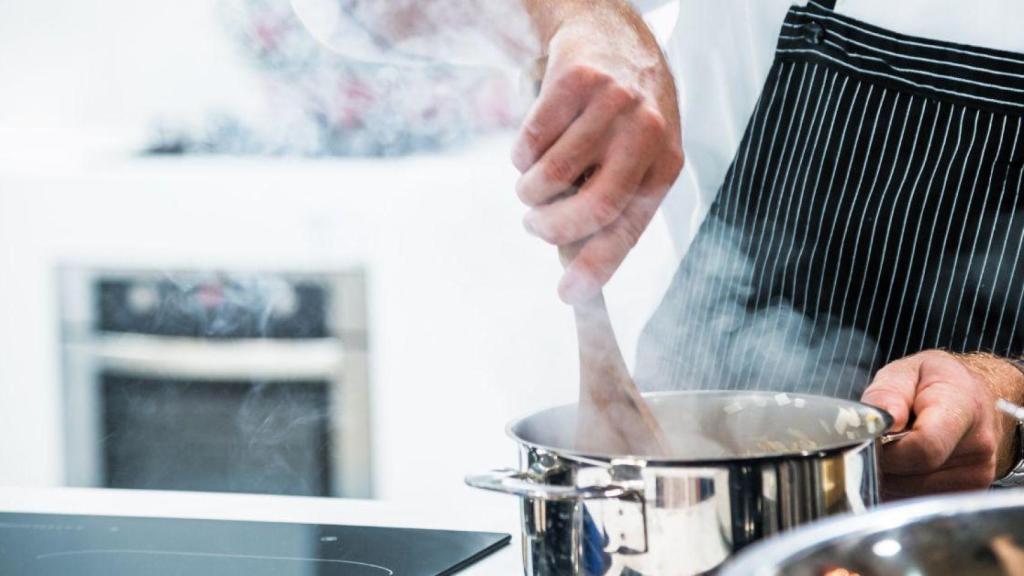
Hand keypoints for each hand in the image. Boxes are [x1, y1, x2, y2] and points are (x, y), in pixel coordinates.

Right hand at [512, 2, 683, 303]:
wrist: (611, 36)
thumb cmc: (624, 115)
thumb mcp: (640, 159)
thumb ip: (616, 208)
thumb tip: (579, 270)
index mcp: (665, 164)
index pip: (629, 228)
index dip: (597, 266)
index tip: (568, 294)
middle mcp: (645, 132)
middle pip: (593, 207)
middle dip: (552, 229)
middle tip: (534, 227)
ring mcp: (611, 104)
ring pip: (551, 175)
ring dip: (530, 192)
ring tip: (533, 185)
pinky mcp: (575, 80)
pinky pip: (530, 141)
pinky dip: (521, 156)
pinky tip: (533, 147)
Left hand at [861, 350, 1023, 499]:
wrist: (973, 398)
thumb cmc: (935, 383)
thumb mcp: (907, 371)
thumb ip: (889, 392)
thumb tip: (882, 420)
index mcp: (962, 408)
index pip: (925, 447)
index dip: (888, 448)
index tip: (872, 436)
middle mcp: (977, 447)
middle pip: (912, 475)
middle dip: (882, 461)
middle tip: (879, 440)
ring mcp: (976, 475)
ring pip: (910, 494)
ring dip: (889, 477)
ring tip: (895, 448)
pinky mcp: (968, 494)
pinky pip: (916, 502)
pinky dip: (899, 488)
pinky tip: (904, 464)